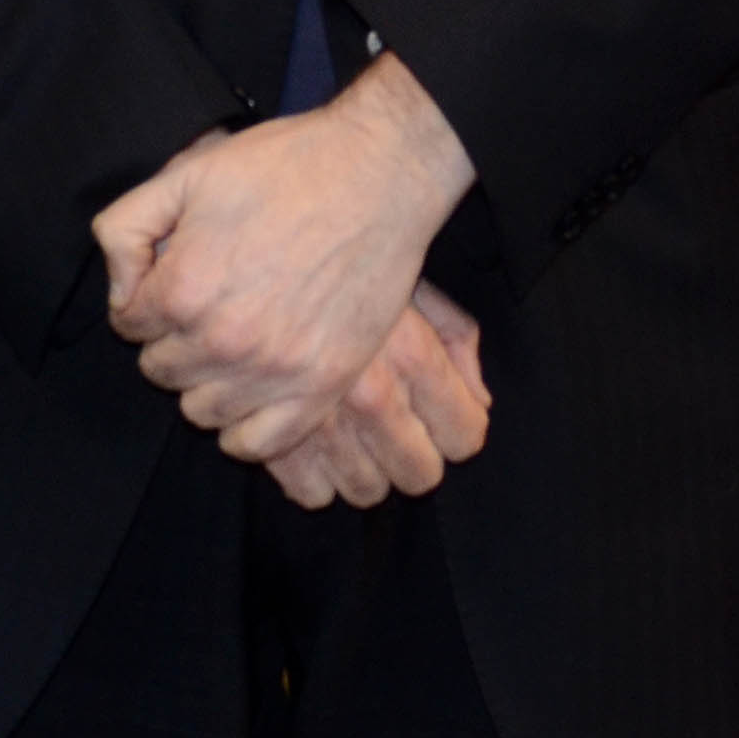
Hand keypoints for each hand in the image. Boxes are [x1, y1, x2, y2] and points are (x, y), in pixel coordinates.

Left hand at [93, 56, 477, 462]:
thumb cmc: (287, 166)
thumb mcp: (188, 173)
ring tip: (230, 342)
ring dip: (204, 379)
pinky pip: (256, 444)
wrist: (379, 173)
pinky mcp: (321, 387)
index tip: (174, 278)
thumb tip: (119, 287)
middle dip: (172, 336)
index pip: (128, 324)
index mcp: (185, 288)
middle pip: (160, 369)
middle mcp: (224, 340)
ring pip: (199, 410)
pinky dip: (241, 428)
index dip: (144, 297)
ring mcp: (275, 371)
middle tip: (206, 304)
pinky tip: (249, 391)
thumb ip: (126, 228)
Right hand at [257, 283, 490, 508]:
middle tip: (396, 427)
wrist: (258, 245)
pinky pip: (310, 493)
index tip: (441, 415)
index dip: (458, 426)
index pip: (465, 437)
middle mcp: (371, 396)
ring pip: (366, 490)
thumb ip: (458, 340)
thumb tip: (480, 404)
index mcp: (413, 355)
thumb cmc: (344, 260)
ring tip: (350, 429)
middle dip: (415, 455)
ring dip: (364, 467)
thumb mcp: (415, 281)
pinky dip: (312, 475)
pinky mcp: (268, 438)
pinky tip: (311, 439)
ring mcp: (319, 422)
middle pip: (420, 475)